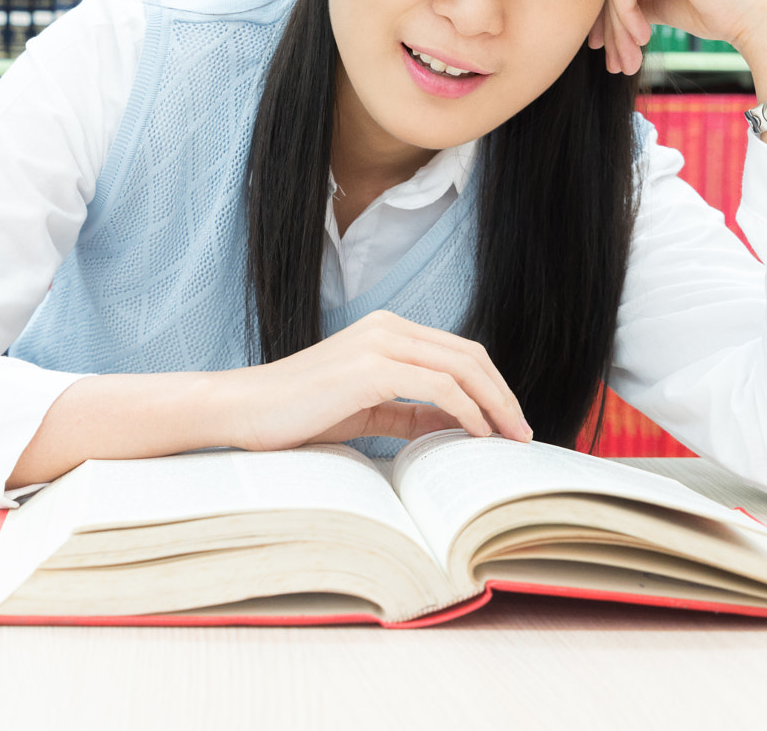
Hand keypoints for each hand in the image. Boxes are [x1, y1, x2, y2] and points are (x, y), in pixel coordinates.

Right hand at [217, 310, 532, 451]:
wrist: (244, 409)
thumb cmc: (297, 414)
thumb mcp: (366, 412)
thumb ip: (411, 415)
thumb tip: (459, 427)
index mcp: (386, 330)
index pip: (459, 351)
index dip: (493, 386)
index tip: (510, 424)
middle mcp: (387, 327)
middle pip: (470, 354)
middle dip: (504, 395)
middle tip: (523, 435)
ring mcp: (379, 343)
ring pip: (462, 367)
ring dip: (495, 404)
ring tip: (510, 439)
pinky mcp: (371, 367)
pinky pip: (440, 387)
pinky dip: (467, 411)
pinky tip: (476, 435)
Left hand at [587, 0, 766, 75]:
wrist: (757, 16)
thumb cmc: (716, 8)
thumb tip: (601, 10)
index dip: (605, 8)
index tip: (601, 44)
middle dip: (607, 21)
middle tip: (611, 61)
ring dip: (616, 25)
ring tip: (625, 60)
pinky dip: (625, 14)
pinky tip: (642, 38)